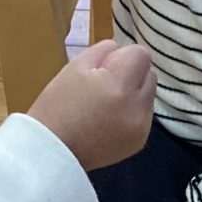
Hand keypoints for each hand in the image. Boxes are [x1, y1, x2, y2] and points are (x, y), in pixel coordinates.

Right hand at [27, 39, 154, 171]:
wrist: (52, 152)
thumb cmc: (57, 105)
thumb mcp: (75, 67)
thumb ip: (103, 50)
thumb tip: (119, 49)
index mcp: (119, 86)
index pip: (141, 54)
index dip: (122, 56)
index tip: (103, 68)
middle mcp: (137, 107)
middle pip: (149, 73)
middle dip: (131, 73)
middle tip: (103, 85)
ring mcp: (141, 127)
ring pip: (149, 94)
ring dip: (133, 93)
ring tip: (106, 104)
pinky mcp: (140, 141)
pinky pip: (144, 115)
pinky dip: (132, 112)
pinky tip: (109, 119)